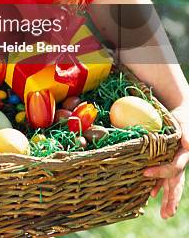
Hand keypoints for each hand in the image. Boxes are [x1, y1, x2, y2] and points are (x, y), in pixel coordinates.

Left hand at [143, 104, 188, 218]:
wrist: (181, 115)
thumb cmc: (183, 117)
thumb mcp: (185, 122)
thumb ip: (187, 133)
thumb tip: (188, 144)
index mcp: (184, 154)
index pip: (173, 168)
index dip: (160, 172)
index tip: (145, 173)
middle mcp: (180, 162)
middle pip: (176, 183)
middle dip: (172, 199)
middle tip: (167, 214)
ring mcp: (175, 164)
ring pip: (172, 185)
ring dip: (168, 199)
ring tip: (165, 214)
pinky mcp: (168, 161)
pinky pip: (164, 178)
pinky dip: (159, 186)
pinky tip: (153, 194)